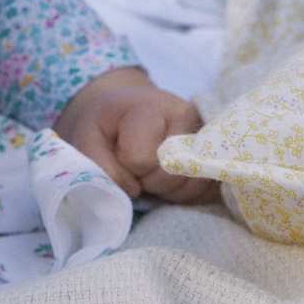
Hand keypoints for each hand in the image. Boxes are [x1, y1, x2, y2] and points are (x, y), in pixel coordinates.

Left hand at [54, 67, 216, 203]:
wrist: (126, 109)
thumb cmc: (106, 125)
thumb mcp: (86, 137)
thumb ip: (99, 165)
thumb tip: (132, 190)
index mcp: (150, 108)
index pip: (141, 160)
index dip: (125, 167)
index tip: (119, 155)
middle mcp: (187, 117)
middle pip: (170, 176)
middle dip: (148, 181)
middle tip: (137, 167)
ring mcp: (207, 136)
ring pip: (193, 186)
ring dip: (167, 191)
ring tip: (153, 172)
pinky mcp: (218, 155)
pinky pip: (207, 191)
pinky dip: (185, 194)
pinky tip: (170, 180)